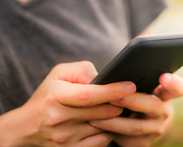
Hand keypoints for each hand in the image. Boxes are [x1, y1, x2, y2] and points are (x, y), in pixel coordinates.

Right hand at [0, 61, 135, 146]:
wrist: (25, 128)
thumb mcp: (59, 75)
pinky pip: (101, 141)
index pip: (88, 95)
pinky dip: (107, 131)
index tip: (130, 86)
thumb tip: (103, 78)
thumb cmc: (48, 96)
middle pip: (101, 112)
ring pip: (104, 127)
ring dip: (114, 118)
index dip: (112, 91)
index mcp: (56, 96)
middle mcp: (59, 119)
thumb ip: (82, 71)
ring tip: (114, 108)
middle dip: (119, 104)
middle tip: (128, 97)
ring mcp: (64, 138)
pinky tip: (104, 123)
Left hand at [90, 73, 182, 146]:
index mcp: (165, 94)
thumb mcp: (143, 89)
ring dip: (114, 121)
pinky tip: (97, 126)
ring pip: (136, 127)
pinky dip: (110, 133)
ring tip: (95, 115)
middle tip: (112, 97)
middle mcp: (164, 112)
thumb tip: (115, 76)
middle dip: (131, 101)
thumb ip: (137, 81)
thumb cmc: (138, 100)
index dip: (172, 82)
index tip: (163, 77)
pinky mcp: (145, 144)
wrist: (144, 127)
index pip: (177, 87)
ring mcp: (156, 130)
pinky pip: (126, 141)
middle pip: (153, 105)